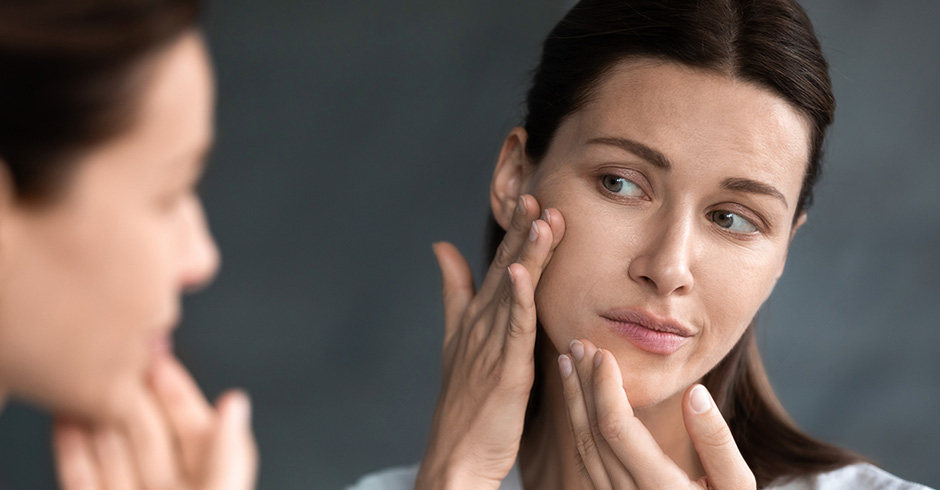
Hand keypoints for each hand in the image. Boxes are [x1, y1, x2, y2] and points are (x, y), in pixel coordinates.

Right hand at [52, 355, 257, 489]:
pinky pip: (84, 480)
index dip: (177, 391)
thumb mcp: (221, 486)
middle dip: (134, 396)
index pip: (197, 428)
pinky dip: (74, 450)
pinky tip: (65, 419)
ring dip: (99, 416)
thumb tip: (235, 401)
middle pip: (151, 437)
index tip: (159, 357)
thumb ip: (227, 451)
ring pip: (115, 455)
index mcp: (215, 484)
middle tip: (117, 358)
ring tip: (86, 378)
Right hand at [416, 194, 564, 489]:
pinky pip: (514, 328)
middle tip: (535, 193)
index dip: (514, 233)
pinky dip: (519, 299)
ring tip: (539, 218)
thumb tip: (441, 247)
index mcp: (476, 318)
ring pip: (513, 291)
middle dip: (521, 231)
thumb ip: (453, 292)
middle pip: (505, 270)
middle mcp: (481, 325)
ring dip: (526, 254)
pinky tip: (523, 272)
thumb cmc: (463, 404)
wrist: (456, 455)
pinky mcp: (505, 370)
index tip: (530, 198)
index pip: (499, 266)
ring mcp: (491, 346)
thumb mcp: (456, 340)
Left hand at [558, 339, 754, 489]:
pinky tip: (577, 402)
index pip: (617, 429)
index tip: (603, 353)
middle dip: (583, 385)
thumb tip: (695, 393)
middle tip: (577, 344)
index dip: (605, 387)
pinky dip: (578, 427)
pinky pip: (586, 464)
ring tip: (570, 364)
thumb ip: (716, 441)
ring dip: (574, 403)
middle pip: (592, 434)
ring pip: (583, 449)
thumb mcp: (736, 485)